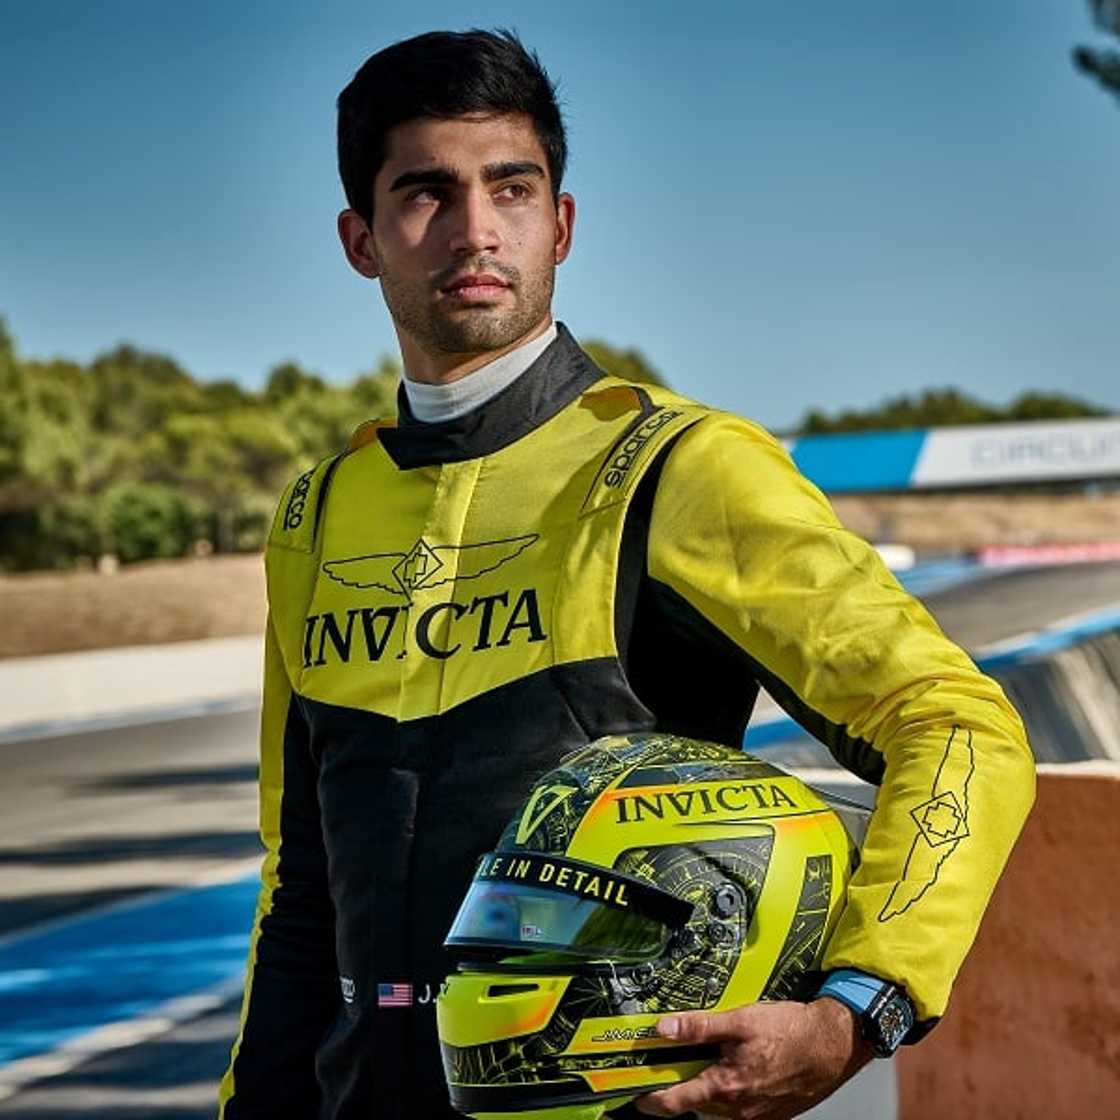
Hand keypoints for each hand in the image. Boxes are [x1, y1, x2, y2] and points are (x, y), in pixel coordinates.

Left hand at [634, 997, 873, 1118]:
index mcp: (726, 1087)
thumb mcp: (741, 1019)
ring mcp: (756, 1116)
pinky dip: (729, 1092)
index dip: (651, 1100)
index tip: (635, 1095)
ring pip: (717, 1108)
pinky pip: (739, 1109)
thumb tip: (664, 1029)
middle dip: (679, 1089)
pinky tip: (736, 1069)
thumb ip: (700, 1027)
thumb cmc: (791, 1031)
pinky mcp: (771, 1114)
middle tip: (669, 1067)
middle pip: (695, 1105)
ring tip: (705, 1063)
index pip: (675, 1102)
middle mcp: (738, 1110)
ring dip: (706, 1089)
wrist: (833, 1045)